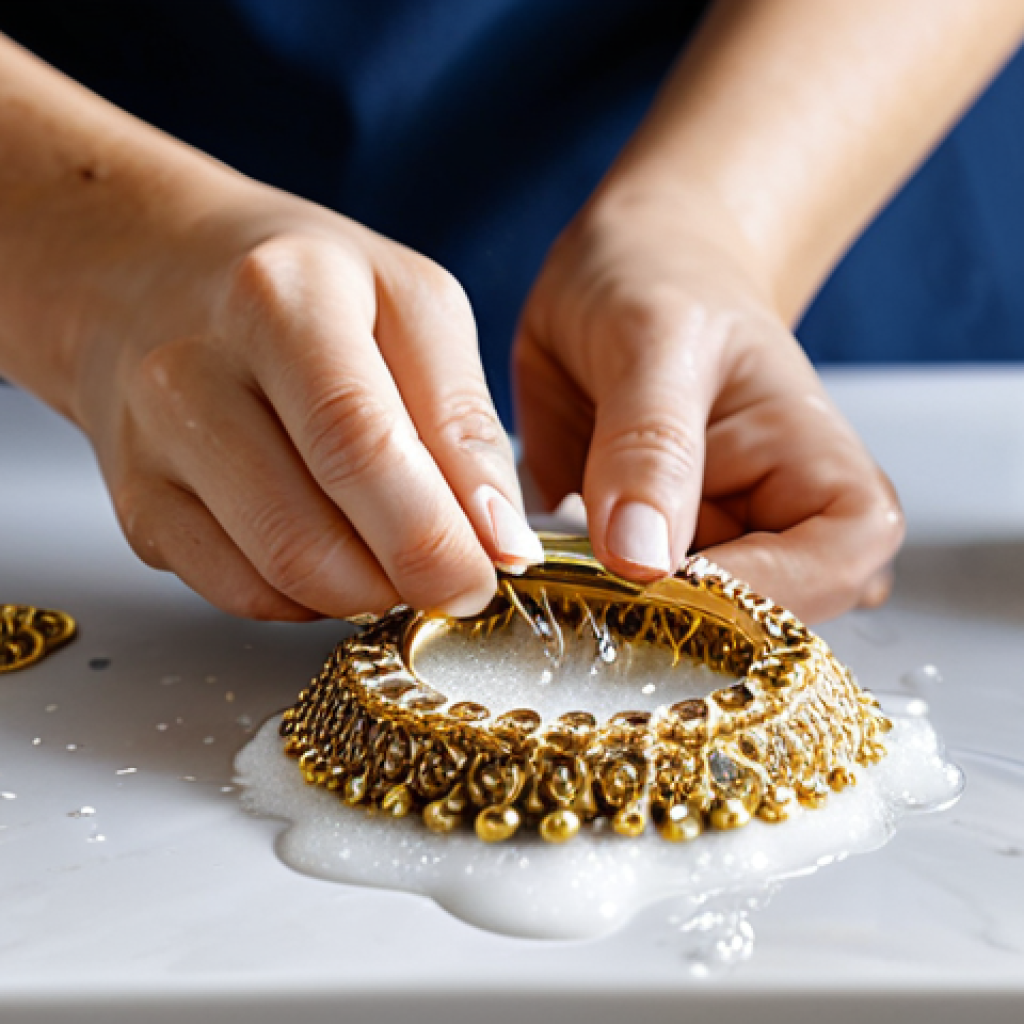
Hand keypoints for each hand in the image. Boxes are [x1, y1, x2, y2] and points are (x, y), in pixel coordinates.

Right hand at [69, 184, 541, 619]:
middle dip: (406, 581)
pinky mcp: (138, 505)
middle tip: (454, 579)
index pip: (359, 444)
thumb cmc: (302, 285)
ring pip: (275, 577)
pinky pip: (237, 593)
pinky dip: (308, 597)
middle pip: (309, 534)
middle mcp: (193, 372)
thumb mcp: (412, 307)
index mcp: (281, 298)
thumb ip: (461, 420)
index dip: (433, 535)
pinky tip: (334, 552)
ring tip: (397, 553)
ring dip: (362, 593)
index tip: (488, 574)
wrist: (154, 273)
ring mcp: (151, 446)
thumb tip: (498, 538)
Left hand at [515, 182, 903, 621]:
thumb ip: (651, 445)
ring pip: (681, 635)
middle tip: (582, 596)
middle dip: (668, 625)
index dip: (743, 596)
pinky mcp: (651, 561)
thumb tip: (642, 559)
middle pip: (755, 629)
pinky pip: (621, 611)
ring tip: (555, 580)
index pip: (826, 577)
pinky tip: (543, 574)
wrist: (628, 270)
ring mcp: (713, 555)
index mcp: (829, 481)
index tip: (646, 579)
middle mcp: (781, 534)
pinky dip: (580, 604)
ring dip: (616, 623)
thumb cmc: (666, 277)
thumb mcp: (657, 336)